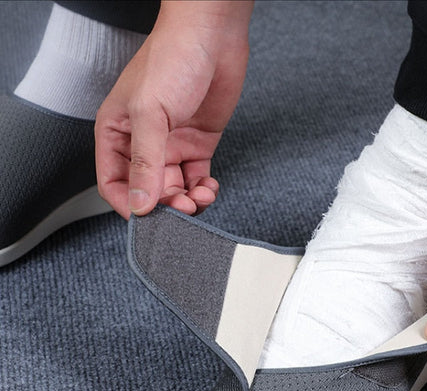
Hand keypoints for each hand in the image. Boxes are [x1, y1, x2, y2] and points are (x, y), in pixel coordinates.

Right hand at [95, 1, 252, 218]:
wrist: (211, 35)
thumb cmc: (171, 59)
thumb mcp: (150, 113)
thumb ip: (145, 162)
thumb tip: (139, 203)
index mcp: (117, 134)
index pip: (114, 183)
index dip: (129, 205)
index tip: (149, 219)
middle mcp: (142, 144)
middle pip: (149, 192)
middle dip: (167, 206)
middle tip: (185, 208)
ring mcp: (171, 145)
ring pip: (174, 189)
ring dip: (188, 201)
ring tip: (201, 197)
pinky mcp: (197, 144)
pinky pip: (196, 179)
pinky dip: (203, 189)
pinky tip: (209, 187)